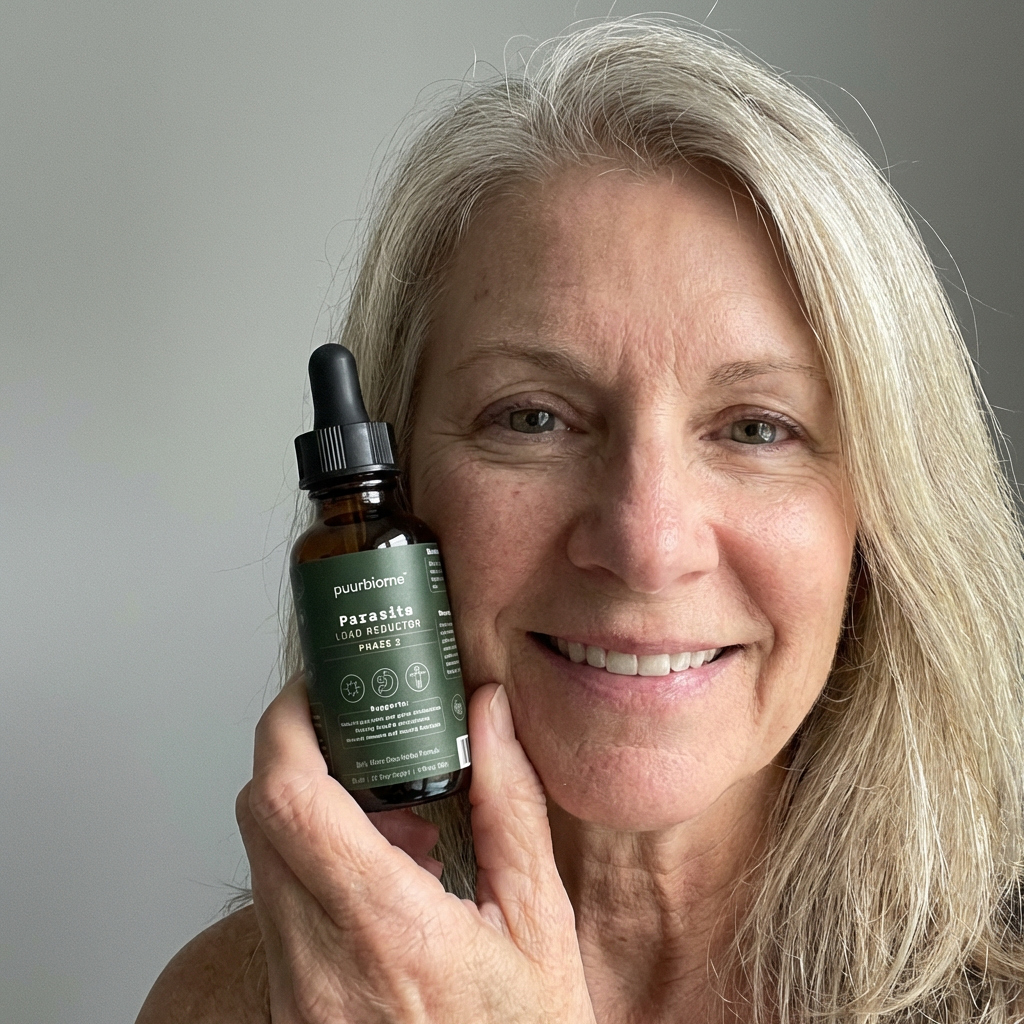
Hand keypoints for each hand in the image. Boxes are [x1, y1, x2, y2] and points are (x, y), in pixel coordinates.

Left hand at [236, 675, 595, 1023]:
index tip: (316, 690)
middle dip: (296, 755)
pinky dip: (311, 865)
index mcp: (387, 930)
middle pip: (258, 817)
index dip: (287, 725)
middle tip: (356, 736)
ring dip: (306, 811)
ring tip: (390, 816)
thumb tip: (488, 714)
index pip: (290, 800)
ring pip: (261, 861)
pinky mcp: (290, 1009)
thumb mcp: (540, 924)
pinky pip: (275, 909)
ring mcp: (295, 993)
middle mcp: (318, 964)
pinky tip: (384, 875)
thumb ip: (510, 805)